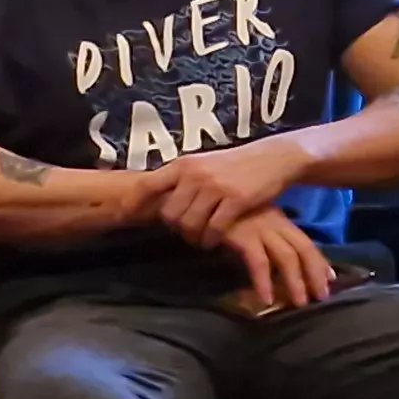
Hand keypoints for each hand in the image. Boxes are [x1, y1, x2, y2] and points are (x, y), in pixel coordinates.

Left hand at [147, 141, 304, 244]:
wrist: (275, 157)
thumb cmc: (235, 165)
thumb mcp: (203, 164)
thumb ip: (181, 179)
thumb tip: (152, 199)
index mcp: (183, 164)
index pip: (147, 185)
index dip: (132, 203)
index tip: (123, 216)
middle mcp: (195, 174)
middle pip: (169, 214)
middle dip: (175, 228)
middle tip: (186, 232)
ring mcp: (215, 187)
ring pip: (189, 224)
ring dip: (193, 237)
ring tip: (200, 238)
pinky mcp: (236, 200)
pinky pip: (213, 229)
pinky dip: (210, 240)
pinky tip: (213, 241)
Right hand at [217, 208, 336, 311]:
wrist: (191, 193)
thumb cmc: (213, 207)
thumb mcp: (243, 219)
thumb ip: (255, 235)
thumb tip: (265, 257)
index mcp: (276, 218)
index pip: (304, 241)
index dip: (318, 261)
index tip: (329, 279)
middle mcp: (272, 222)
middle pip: (303, 249)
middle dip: (314, 274)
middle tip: (321, 297)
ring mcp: (258, 228)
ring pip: (286, 258)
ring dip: (294, 282)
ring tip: (298, 304)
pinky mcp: (241, 236)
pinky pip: (259, 263)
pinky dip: (264, 282)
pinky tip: (265, 299)